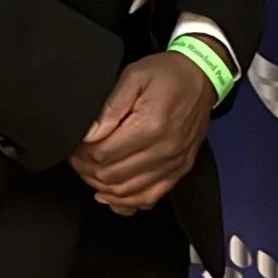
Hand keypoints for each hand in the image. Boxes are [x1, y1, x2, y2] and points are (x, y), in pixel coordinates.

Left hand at [69, 52, 216, 211]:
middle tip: (78, 160)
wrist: (202, 76)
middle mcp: (164, 149)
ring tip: (90, 174)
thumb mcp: (133, 76)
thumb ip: (110, 107)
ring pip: (128, 192)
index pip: (104, 154)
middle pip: (112, 177)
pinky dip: (127, 202)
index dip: (82, 155)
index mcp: (151, 125)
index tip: (74, 148)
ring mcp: (174, 163)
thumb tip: (90, 134)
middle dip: (87, 171)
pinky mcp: (180, 169)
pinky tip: (112, 195)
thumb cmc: (169, 74)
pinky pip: (150, 197)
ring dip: (102, 188)